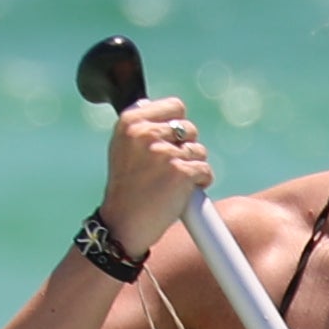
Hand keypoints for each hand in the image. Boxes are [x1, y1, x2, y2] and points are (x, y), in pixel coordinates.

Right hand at [98, 97, 208, 250]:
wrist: (123, 223)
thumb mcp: (123, 146)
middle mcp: (146, 133)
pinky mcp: (181, 173)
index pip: (175, 106)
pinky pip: (205, 170)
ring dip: (193, 167)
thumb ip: (144, 124)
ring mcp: (164, 153)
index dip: (177, 125)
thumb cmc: (127, 187)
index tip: (169, 142)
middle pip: (190, 128)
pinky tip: (183, 193)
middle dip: (185, 148)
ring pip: (199, 151)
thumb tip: (171, 108)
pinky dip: (201, 183)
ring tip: (172, 182)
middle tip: (168, 168)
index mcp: (131, 121)